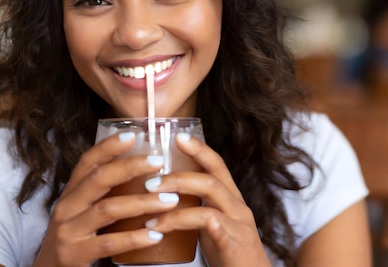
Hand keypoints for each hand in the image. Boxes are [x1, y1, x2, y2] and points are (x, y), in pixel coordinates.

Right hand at [32, 132, 182, 266]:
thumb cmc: (74, 239)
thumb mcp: (81, 211)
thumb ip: (101, 194)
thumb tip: (138, 172)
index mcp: (70, 193)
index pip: (87, 162)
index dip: (109, 146)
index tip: (133, 135)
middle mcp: (66, 207)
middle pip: (99, 179)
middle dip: (130, 167)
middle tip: (159, 162)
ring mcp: (69, 230)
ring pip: (108, 209)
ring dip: (142, 203)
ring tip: (169, 200)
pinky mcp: (75, 253)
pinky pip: (109, 243)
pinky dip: (134, 238)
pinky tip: (155, 235)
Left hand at [143, 134, 271, 266]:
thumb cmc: (227, 251)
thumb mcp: (210, 222)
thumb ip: (194, 205)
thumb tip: (160, 192)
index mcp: (230, 198)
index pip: (216, 165)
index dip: (199, 149)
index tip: (178, 136)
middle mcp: (237, 206)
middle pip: (211, 177)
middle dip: (179, 174)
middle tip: (150, 181)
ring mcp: (238, 224)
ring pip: (209, 198)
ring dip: (175, 201)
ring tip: (150, 208)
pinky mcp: (234, 243)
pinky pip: (211, 225)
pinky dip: (184, 222)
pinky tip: (163, 226)